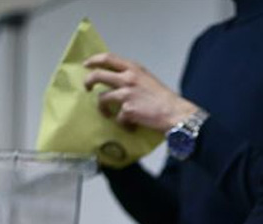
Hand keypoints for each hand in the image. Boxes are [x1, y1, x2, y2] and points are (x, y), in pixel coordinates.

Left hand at [84, 52, 199, 131]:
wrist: (176, 113)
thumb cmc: (165, 99)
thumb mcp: (148, 80)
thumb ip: (134, 78)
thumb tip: (120, 84)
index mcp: (134, 69)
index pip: (108, 58)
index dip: (94, 60)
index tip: (87, 64)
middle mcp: (128, 78)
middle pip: (98, 75)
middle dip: (88, 81)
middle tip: (87, 88)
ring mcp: (126, 94)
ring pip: (102, 99)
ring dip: (102, 108)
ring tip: (107, 115)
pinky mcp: (127, 110)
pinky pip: (117, 118)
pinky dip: (123, 124)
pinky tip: (131, 127)